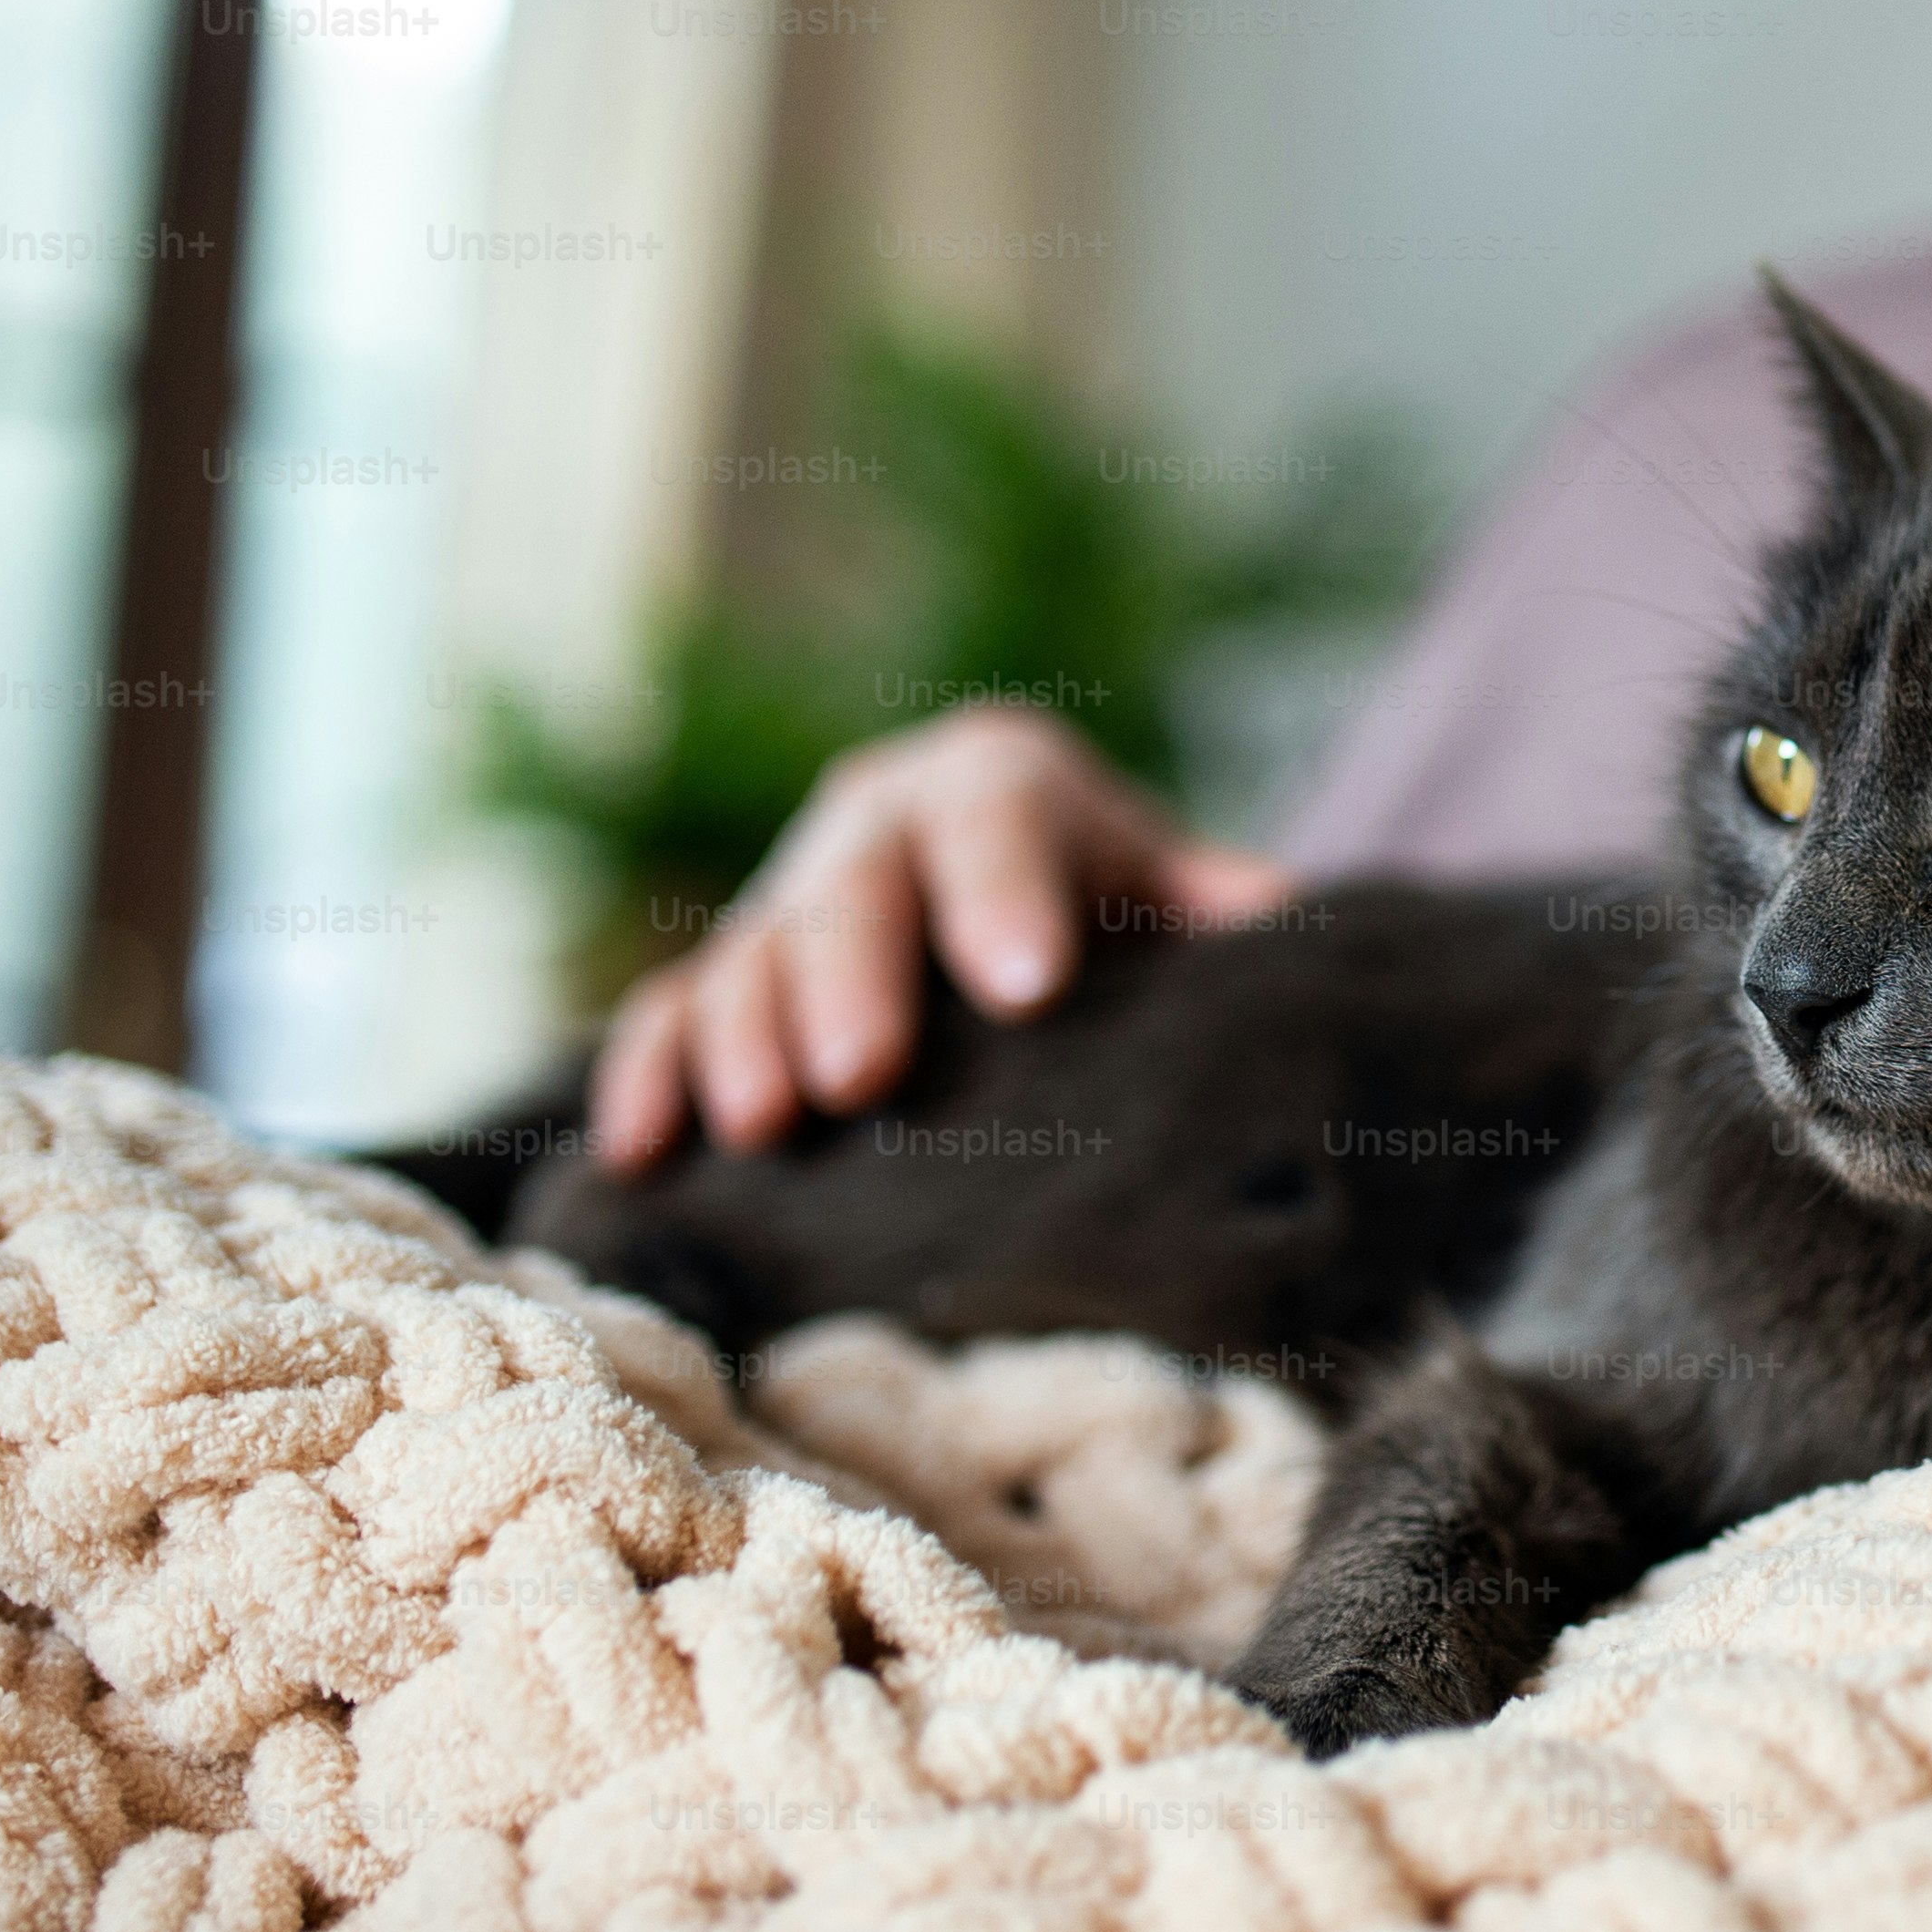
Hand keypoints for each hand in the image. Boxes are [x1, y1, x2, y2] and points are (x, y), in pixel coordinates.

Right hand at [589, 705, 1293, 1170]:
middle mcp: (877, 820)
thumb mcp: (1169, 886)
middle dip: (855, 979)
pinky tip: (643, 1151)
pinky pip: (667, 1013)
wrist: (1012, 896)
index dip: (1007, 893)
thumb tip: (1289, 926)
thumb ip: (1221, 905)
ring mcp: (786, 896)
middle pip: (855, 888)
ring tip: (767, 1122)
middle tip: (867, 1074)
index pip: (998, 818)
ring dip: (747, 1036)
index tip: (1032, 984)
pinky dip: (650, 1075)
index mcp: (996, 780)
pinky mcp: (720, 976)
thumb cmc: (1113, 906)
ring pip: (751, 952)